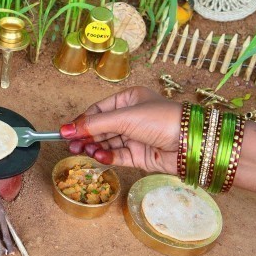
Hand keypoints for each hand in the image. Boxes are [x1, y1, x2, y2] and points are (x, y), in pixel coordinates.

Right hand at [60, 86, 181, 173]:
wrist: (191, 143)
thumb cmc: (161, 119)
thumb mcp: (123, 117)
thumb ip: (93, 125)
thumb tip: (64, 130)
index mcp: (129, 100)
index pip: (98, 110)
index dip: (82, 121)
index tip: (66, 132)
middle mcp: (132, 117)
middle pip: (101, 127)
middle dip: (85, 136)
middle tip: (70, 146)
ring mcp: (136, 137)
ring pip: (107, 142)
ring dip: (94, 147)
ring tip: (82, 151)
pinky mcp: (140, 155)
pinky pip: (117, 155)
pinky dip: (107, 156)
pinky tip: (98, 155)